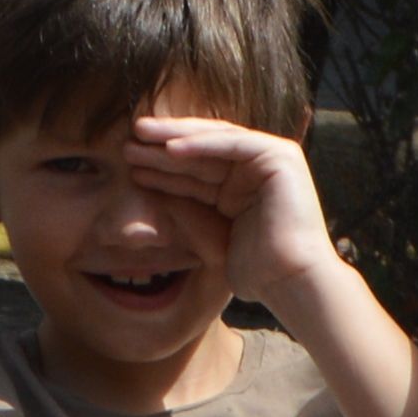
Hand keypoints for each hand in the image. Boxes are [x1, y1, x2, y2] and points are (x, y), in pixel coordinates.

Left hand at [120, 114, 339, 306]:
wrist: (289, 281)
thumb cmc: (254, 270)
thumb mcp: (207, 232)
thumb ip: (184, 207)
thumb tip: (149, 186)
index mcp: (241, 188)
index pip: (197, 170)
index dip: (163, 166)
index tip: (129, 165)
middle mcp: (255, 170)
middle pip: (203, 151)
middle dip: (164, 145)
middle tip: (128, 140)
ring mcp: (271, 159)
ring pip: (215, 141)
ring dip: (177, 138)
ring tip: (141, 135)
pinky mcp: (280, 157)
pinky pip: (234, 144)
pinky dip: (203, 144)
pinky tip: (171, 148)